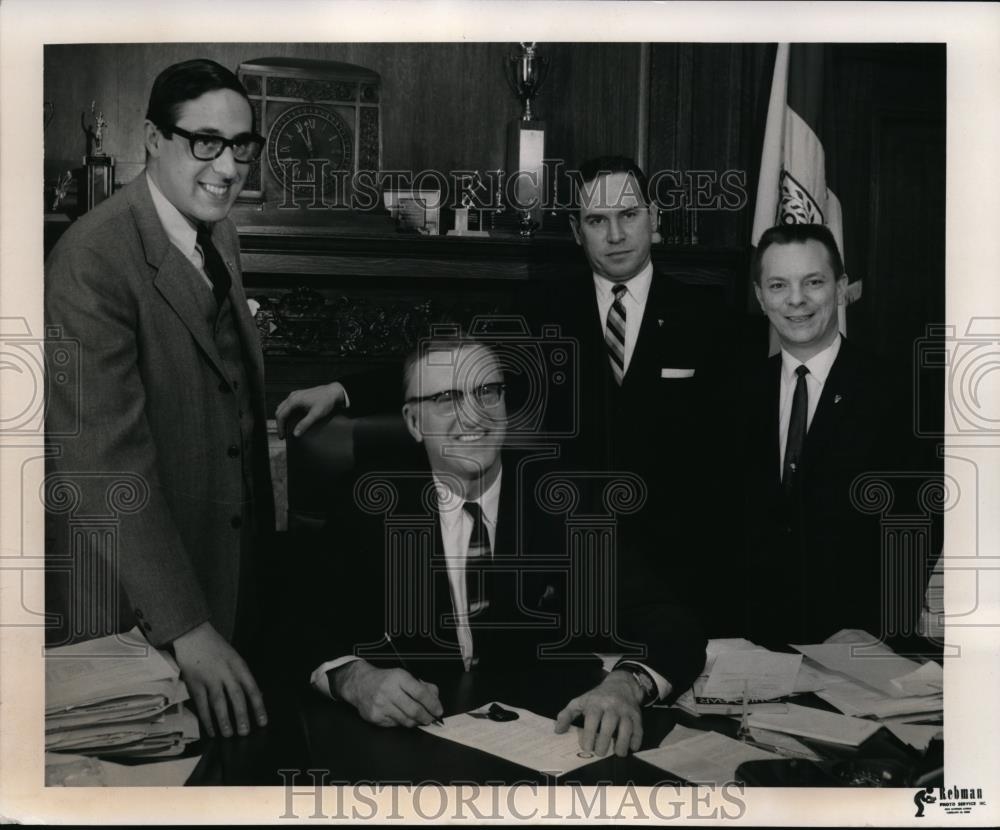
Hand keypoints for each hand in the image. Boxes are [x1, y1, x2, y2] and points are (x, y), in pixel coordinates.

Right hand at [172, 621, 266, 738]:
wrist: (193, 636)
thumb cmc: (216, 648)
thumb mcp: (234, 658)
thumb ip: (243, 676)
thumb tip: (256, 696)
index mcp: (238, 665)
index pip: (252, 688)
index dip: (258, 706)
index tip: (263, 722)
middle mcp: (226, 672)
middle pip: (236, 697)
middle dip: (242, 716)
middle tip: (245, 732)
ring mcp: (209, 678)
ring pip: (219, 703)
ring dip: (224, 721)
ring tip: (229, 734)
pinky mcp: (194, 683)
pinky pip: (201, 705)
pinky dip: (207, 719)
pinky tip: (212, 730)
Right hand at [274, 381, 347, 438]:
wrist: (333, 391)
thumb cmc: (326, 400)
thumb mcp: (316, 414)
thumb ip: (305, 424)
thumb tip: (296, 433)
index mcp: (294, 400)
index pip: (281, 415)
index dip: (280, 427)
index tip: (282, 436)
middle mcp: (293, 396)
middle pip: (279, 411)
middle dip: (279, 423)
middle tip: (282, 434)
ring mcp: (295, 395)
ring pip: (282, 407)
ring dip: (282, 417)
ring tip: (285, 427)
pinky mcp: (299, 395)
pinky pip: (288, 404)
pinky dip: (286, 412)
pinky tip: (291, 418)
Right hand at [333, 660, 442, 727]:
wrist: (360, 684)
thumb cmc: (385, 680)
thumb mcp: (404, 676)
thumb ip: (423, 686)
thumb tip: (435, 699)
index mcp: (399, 678)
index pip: (420, 693)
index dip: (432, 704)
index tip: (438, 710)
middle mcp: (389, 691)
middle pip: (414, 710)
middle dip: (427, 717)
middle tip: (431, 719)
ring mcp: (381, 705)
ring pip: (406, 720)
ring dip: (416, 722)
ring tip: (419, 719)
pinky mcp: (375, 717)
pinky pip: (395, 725)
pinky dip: (402, 722)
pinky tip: (402, 716)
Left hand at [553, 670, 643, 756]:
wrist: (621, 685)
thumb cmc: (596, 698)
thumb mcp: (579, 702)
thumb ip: (566, 715)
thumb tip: (557, 731)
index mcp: (596, 703)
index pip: (592, 718)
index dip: (589, 734)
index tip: (586, 748)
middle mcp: (612, 705)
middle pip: (609, 723)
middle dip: (604, 740)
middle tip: (600, 753)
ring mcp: (625, 710)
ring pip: (626, 726)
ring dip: (622, 742)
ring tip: (618, 753)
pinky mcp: (636, 715)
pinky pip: (638, 728)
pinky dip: (636, 739)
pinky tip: (632, 747)